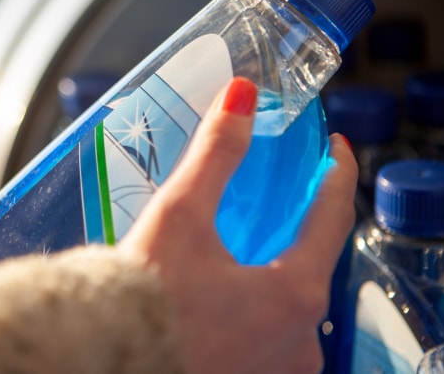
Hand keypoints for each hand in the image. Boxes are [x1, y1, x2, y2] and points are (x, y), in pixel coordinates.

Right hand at [120, 77, 357, 373]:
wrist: (105, 360)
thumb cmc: (144, 300)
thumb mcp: (181, 216)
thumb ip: (216, 154)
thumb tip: (242, 97)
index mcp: (294, 295)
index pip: (334, 218)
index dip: (338, 175)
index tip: (334, 150)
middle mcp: (299, 338)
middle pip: (313, 260)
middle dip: (298, 222)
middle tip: (281, 192)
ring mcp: (279, 365)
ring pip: (291, 299)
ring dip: (276, 265)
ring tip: (246, 236)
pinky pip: (271, 329)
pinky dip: (259, 300)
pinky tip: (228, 285)